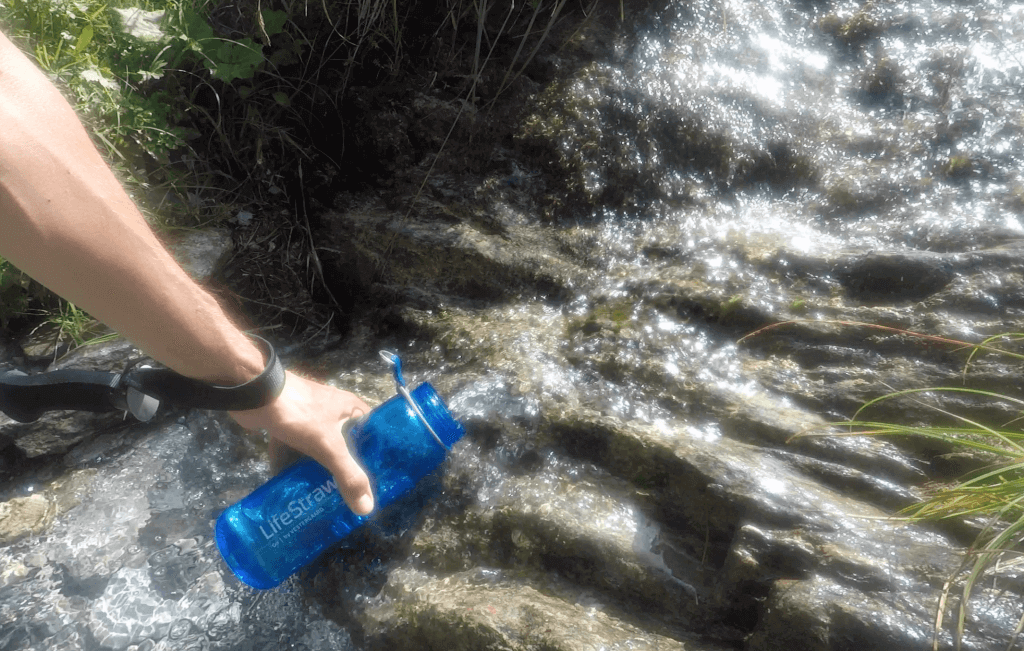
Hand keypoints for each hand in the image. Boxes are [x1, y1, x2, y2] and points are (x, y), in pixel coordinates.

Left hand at [228, 371, 374, 514]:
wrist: (257, 395)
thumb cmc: (302, 414)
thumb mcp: (330, 447)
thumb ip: (348, 476)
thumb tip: (367, 508)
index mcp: (351, 409)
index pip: (373, 433)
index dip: (377, 456)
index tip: (380, 480)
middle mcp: (333, 411)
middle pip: (346, 444)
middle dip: (346, 468)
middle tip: (353, 495)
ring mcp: (309, 417)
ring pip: (319, 448)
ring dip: (319, 468)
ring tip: (326, 496)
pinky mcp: (288, 424)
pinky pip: (296, 449)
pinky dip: (294, 465)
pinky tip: (294, 487)